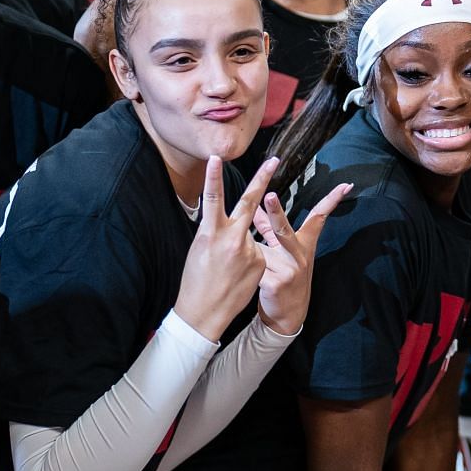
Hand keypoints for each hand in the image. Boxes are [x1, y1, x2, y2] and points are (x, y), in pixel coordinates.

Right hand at [172, 157, 268, 342]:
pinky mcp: (260, 263)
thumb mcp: (198, 248)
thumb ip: (214, 229)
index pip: (212, 199)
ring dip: (240, 246)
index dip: (214, 177)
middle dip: (262, 179)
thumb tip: (224, 216)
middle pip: (249, 202)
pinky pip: (256, 253)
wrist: (205, 312)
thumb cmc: (195, 279)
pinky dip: (247, 260)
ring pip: (250, 236)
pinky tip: (237, 275)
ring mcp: (249, 251)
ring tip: (226, 268)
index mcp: (211, 233)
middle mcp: (232, 239)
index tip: (217, 158)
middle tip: (274, 160)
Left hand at [252, 175, 350, 335]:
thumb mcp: (282, 253)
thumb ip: (269, 230)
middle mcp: (299, 255)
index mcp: (304, 245)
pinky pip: (254, 268)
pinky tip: (245, 278)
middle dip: (276, 213)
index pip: (319, 218)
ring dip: (252, 252)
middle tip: (270, 196)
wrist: (287, 315)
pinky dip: (246, 268)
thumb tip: (258, 207)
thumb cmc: (283, 277)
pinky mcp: (275, 283)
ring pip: (263, 251)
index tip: (345, 186)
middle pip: (286, 231)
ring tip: (251, 239)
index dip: (332, 201)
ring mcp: (289, 270)